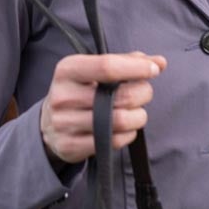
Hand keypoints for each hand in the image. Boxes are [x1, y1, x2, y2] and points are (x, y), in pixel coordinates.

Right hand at [40, 51, 166, 165]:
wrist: (48, 124)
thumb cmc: (80, 90)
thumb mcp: (94, 70)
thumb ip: (127, 62)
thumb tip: (160, 62)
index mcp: (68, 70)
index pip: (107, 66)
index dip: (136, 68)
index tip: (154, 69)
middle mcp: (63, 96)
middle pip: (121, 96)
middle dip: (143, 93)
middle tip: (144, 93)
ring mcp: (65, 123)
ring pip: (121, 121)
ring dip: (138, 116)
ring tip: (136, 112)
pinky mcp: (71, 146)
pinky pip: (114, 141)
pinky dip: (128, 134)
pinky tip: (125, 128)